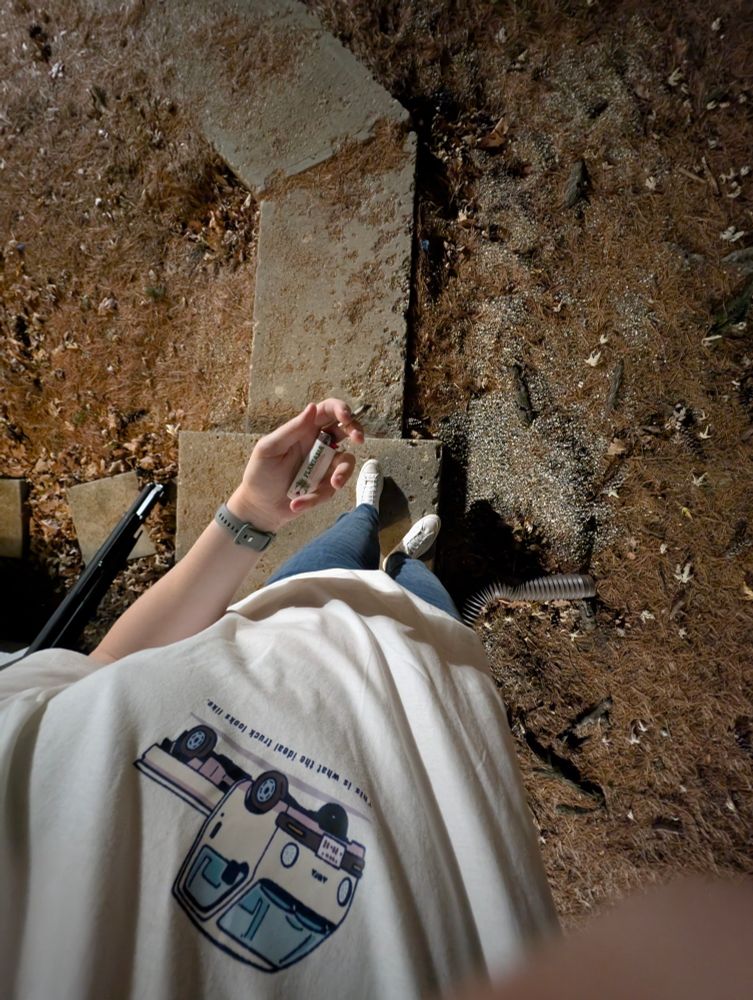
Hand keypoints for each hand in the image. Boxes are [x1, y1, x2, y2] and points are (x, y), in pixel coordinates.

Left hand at [226, 399, 364, 532]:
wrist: (260, 507)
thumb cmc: (260, 474)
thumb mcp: (269, 449)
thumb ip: (291, 429)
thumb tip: (312, 407)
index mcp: (304, 430)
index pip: (327, 411)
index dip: (340, 409)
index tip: (346, 417)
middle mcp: (318, 444)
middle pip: (346, 429)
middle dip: (356, 431)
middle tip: (358, 439)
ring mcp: (324, 465)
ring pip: (346, 462)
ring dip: (342, 474)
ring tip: (332, 486)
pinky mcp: (325, 485)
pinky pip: (332, 488)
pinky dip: (315, 498)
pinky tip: (297, 504)